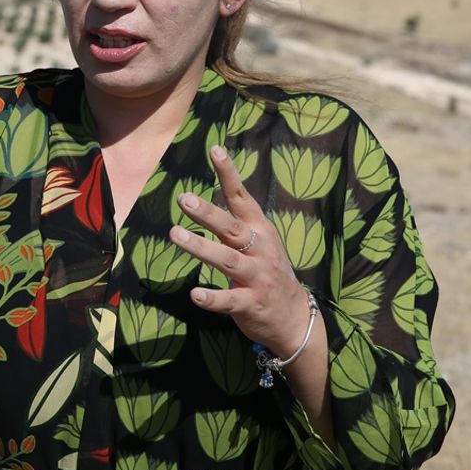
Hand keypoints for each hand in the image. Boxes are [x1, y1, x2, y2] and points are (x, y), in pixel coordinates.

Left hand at [170, 144, 311, 355]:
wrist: (295, 318)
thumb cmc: (268, 273)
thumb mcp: (259, 243)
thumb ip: (235, 224)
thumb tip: (201, 199)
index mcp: (260, 231)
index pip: (242, 197)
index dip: (229, 174)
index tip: (215, 150)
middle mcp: (260, 251)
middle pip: (232, 227)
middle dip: (208, 212)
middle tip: (184, 198)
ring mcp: (258, 278)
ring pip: (227, 260)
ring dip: (201, 248)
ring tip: (175, 235)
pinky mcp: (252, 305)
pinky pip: (229, 300)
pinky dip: (212, 297)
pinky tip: (195, 294)